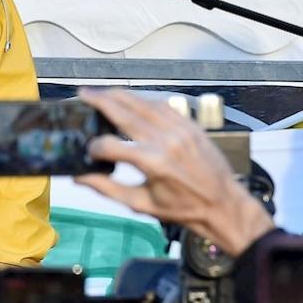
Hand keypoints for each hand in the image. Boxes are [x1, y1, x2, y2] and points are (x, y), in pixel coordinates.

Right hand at [75, 88, 273, 255]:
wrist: (224, 204)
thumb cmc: (182, 209)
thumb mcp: (141, 204)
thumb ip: (107, 188)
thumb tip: (78, 177)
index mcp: (153, 164)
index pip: (111, 146)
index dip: (95, 147)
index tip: (88, 151)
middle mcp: (166, 141)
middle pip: (125, 114)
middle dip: (101, 102)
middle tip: (83, 94)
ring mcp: (180, 129)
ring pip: (143, 104)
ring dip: (120, 95)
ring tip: (102, 93)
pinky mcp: (191, 125)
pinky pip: (163, 105)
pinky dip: (144, 100)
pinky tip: (132, 100)